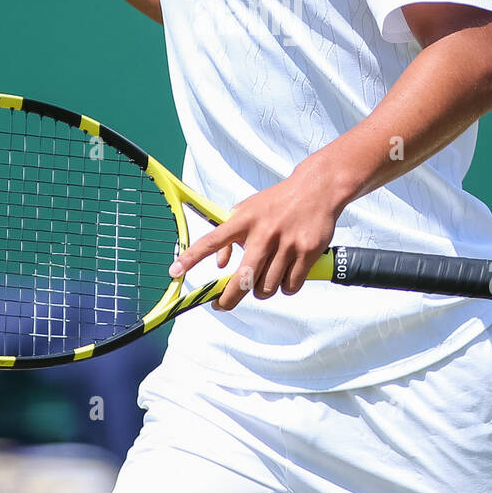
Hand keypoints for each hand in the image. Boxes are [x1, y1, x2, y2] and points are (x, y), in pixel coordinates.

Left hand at [169, 160, 340, 310]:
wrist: (317, 189)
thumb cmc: (278, 202)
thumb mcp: (249, 209)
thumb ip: (231, 235)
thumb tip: (220, 265)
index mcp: (244, 220)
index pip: (211, 241)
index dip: (191, 258)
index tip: (174, 271)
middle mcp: (263, 233)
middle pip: (242, 279)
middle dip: (229, 299)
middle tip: (222, 304)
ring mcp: (286, 244)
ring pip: (266, 287)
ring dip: (262, 290)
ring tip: (265, 280)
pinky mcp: (307, 252)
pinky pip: (290, 286)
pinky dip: (286, 288)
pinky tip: (285, 277)